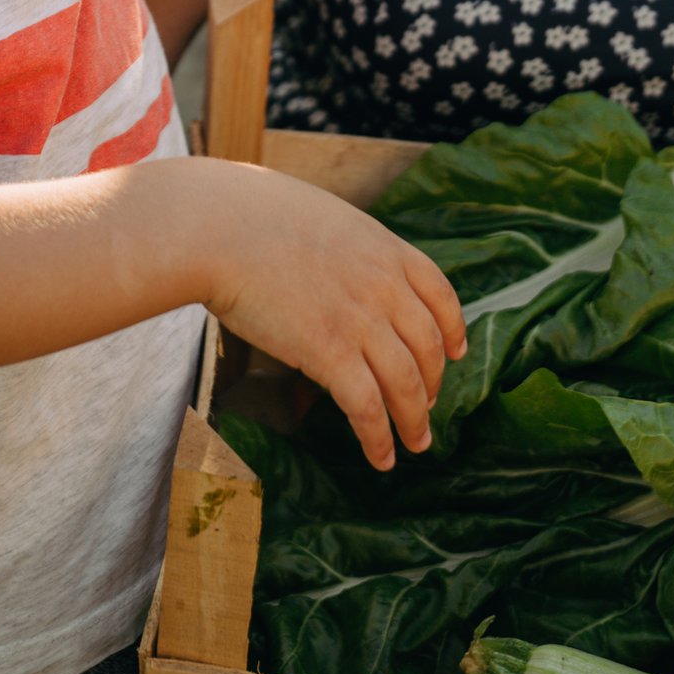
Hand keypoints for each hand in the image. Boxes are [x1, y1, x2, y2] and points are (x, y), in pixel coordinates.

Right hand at [201, 162, 467, 471]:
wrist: (217, 229)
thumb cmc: (251, 216)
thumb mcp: (323, 218)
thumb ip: (347, 249)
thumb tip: (341, 267)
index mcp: (385, 249)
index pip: (441, 295)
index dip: (453, 330)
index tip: (456, 353)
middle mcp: (384, 286)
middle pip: (429, 347)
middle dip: (432, 384)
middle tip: (426, 407)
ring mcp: (361, 320)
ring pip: (407, 385)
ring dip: (414, 422)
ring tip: (415, 444)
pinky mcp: (330, 353)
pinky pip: (367, 408)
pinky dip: (378, 439)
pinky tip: (380, 458)